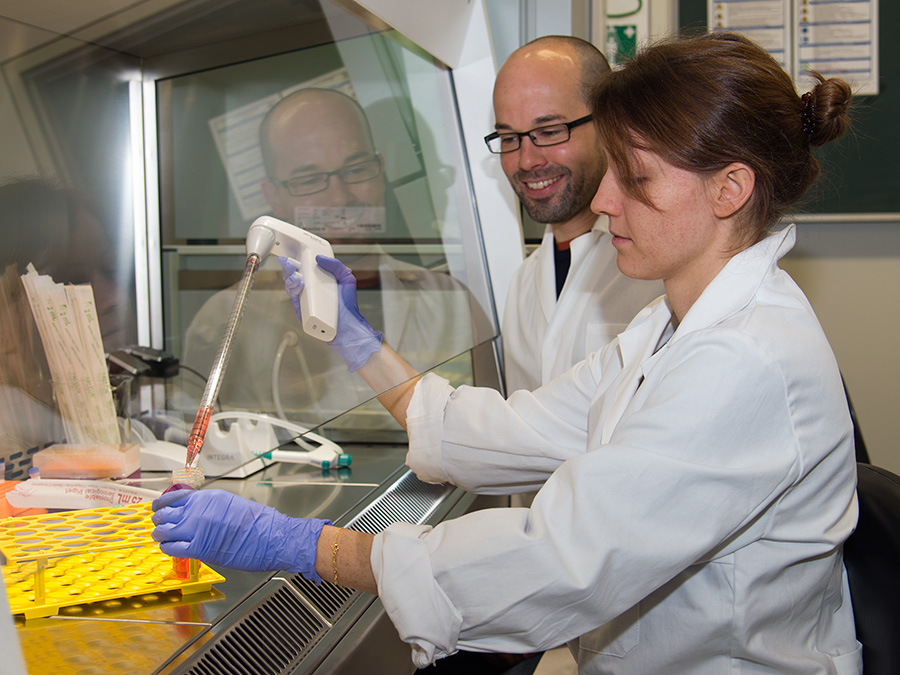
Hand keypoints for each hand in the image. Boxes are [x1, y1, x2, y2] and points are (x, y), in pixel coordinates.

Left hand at [151, 489, 328, 580]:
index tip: (159, 507)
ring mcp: (198, 529)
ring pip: (164, 531)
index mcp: (208, 498)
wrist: (271, 536)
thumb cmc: (258, 522)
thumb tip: (198, 512)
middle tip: (158, 523)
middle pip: (166, 513)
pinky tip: (169, 548)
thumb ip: (211, 507)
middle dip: (159, 519)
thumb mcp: (232, 504)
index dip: (163, 504)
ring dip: (160, 534)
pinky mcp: (200, 548)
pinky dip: (168, 548)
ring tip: (160, 536)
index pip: (175, 497)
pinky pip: (173, 548)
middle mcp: (200, 511)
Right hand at [279, 255, 382, 370]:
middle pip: (292, 279)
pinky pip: (295, 302)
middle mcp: (309, 293)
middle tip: (289, 263)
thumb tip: (320, 258)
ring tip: (296, 274)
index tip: (293, 256)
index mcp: (317, 284)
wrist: (349, 325)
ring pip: (291, 289)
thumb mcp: (346, 279)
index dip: (295, 263)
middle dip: (289, 269)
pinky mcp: (302, 314)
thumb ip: (336, 265)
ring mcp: (305, 303)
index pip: (302, 271)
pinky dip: (295, 292)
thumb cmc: (348, 306)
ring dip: (290, 279)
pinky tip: (300, 284)